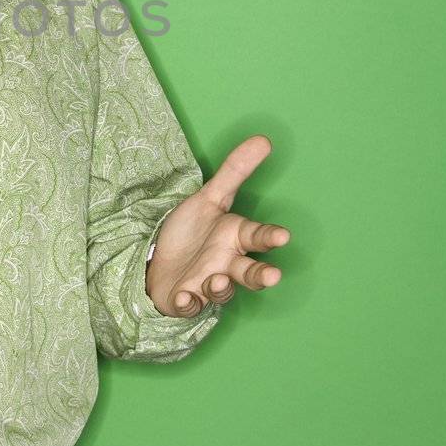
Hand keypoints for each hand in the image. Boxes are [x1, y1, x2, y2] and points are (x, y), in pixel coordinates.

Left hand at [145, 135, 290, 317]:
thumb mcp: (210, 198)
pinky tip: (183, 297)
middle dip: (262, 275)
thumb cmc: (193, 231)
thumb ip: (235, 172)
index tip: (284, 235)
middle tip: (274, 275)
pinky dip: (187, 304)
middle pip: (250, 273)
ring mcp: (207, 284)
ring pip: (221, 291)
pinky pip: (189, 305)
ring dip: (221, 287)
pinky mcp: (185, 299)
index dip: (270, 236)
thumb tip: (264, 139)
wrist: (161, 260)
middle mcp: (227, 263)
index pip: (258, 237)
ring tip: (218, 278)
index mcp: (235, 238)